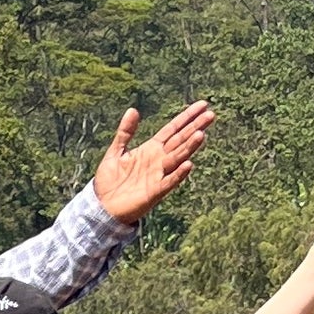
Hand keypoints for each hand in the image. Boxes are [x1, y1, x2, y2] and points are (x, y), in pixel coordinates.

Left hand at [91, 101, 212, 223]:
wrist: (103, 207)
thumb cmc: (109, 181)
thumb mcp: (115, 152)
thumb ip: (125, 132)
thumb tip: (133, 110)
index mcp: (151, 149)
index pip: (173, 129)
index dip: (186, 117)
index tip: (202, 105)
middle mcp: (159, 160)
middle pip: (180, 140)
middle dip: (195, 127)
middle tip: (211, 115)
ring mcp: (158, 175)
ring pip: (178, 158)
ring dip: (189, 147)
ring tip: (201, 134)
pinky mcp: (154, 192)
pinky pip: (169, 181)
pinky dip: (178, 174)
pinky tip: (188, 164)